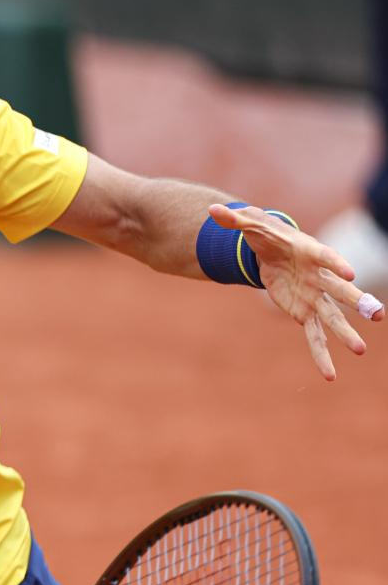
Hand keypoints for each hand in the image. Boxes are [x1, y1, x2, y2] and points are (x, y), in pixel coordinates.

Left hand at [209, 204, 383, 380]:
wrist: (271, 252)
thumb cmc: (267, 236)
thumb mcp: (251, 226)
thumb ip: (235, 220)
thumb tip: (212, 210)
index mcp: (310, 252)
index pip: (326, 257)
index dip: (337, 264)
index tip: (350, 273)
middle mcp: (319, 277)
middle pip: (340, 290)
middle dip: (357, 302)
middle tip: (377, 314)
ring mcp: (315, 297)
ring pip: (332, 317)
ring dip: (345, 333)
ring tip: (359, 349)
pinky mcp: (304, 313)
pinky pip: (314, 336)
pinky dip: (320, 355)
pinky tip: (329, 374)